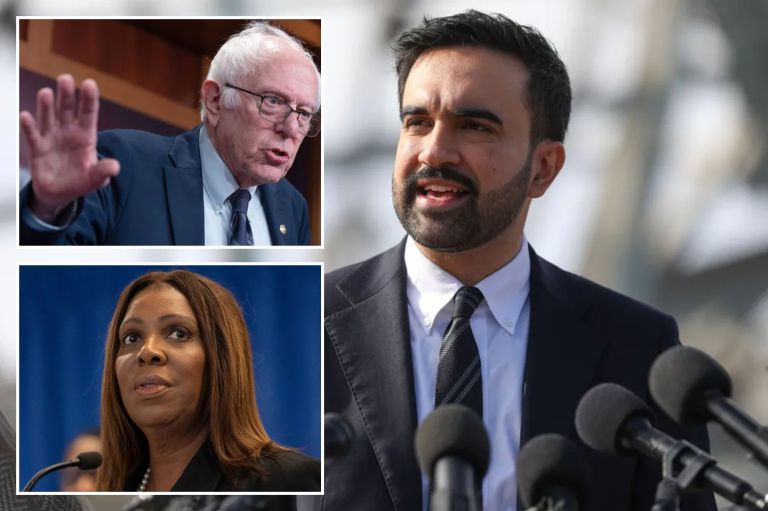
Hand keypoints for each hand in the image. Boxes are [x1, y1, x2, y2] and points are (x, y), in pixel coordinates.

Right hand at [19, 74, 119, 223]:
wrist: (61, 193)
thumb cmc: (81, 181)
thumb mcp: (96, 179)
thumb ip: (104, 171)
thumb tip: (115, 167)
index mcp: (86, 135)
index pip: (89, 114)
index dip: (89, 99)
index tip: (89, 84)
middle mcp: (68, 131)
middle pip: (67, 109)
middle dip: (66, 94)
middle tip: (65, 79)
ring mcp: (52, 137)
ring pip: (49, 117)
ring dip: (46, 105)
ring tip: (46, 93)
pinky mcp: (38, 147)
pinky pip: (33, 134)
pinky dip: (29, 125)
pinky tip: (26, 116)